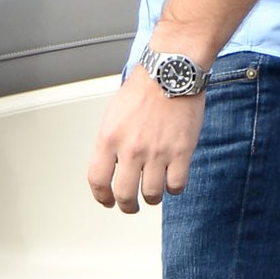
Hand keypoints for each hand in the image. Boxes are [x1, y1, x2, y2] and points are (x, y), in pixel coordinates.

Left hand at [87, 70, 204, 212]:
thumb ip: (110, 143)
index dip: (101, 197)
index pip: (97, 180)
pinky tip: (173, 181)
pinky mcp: (182, 152)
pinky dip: (174, 188)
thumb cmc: (143, 88)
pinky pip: (177, 186)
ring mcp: (157, 152)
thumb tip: (111, 167)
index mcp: (109, 139)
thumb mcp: (113, 115)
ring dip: (152, 198)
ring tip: (153, 193)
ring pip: (152, 195)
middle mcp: (131, 149)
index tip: (107, 201)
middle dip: (127, 206)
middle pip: (124, 195)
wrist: (171, 72)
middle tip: (131, 206)